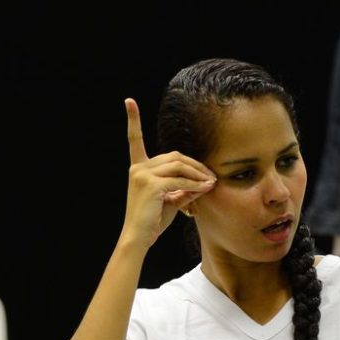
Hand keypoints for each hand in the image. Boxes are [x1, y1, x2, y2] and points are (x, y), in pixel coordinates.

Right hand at [120, 98, 215, 248]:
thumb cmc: (153, 220)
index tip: (128, 101)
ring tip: (212, 183)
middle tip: (211, 176)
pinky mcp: (151, 185)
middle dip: (195, 165)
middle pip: (174, 156)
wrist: (139, 237)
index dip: (132, 120)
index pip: (134, 139)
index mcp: (138, 167)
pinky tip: (206, 188)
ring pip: (179, 166)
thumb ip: (184, 187)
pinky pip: (180, 180)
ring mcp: (142, 174)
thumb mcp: (170, 200)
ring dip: (199, 174)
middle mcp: (138, 168)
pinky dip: (195, 184)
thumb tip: (205, 182)